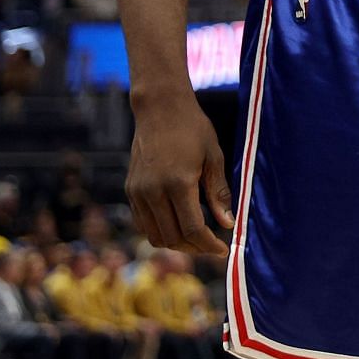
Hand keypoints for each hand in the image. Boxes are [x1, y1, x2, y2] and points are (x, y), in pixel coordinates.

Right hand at [126, 91, 233, 256]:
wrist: (160, 108)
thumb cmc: (193, 129)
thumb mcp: (214, 157)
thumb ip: (218, 193)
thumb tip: (227, 224)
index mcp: (178, 183)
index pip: (192, 229)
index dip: (209, 245)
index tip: (223, 250)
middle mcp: (153, 192)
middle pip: (173, 238)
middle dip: (195, 248)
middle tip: (212, 246)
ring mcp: (138, 192)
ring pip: (155, 236)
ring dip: (177, 243)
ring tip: (197, 239)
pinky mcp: (131, 190)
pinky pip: (144, 223)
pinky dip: (160, 232)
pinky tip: (178, 225)